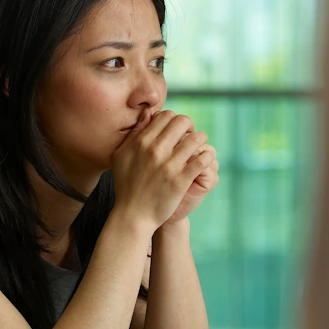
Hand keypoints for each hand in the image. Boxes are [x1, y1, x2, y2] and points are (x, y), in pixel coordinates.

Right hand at [110, 110, 211, 230]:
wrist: (133, 215)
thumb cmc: (126, 184)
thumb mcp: (122, 154)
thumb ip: (135, 132)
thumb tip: (148, 113)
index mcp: (141, 141)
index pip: (166, 115)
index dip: (175, 120)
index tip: (177, 130)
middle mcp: (155, 149)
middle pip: (183, 121)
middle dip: (190, 126)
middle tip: (190, 136)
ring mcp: (169, 165)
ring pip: (197, 138)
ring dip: (201, 140)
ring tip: (199, 148)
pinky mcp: (181, 179)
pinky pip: (202, 159)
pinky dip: (206, 157)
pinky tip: (203, 161)